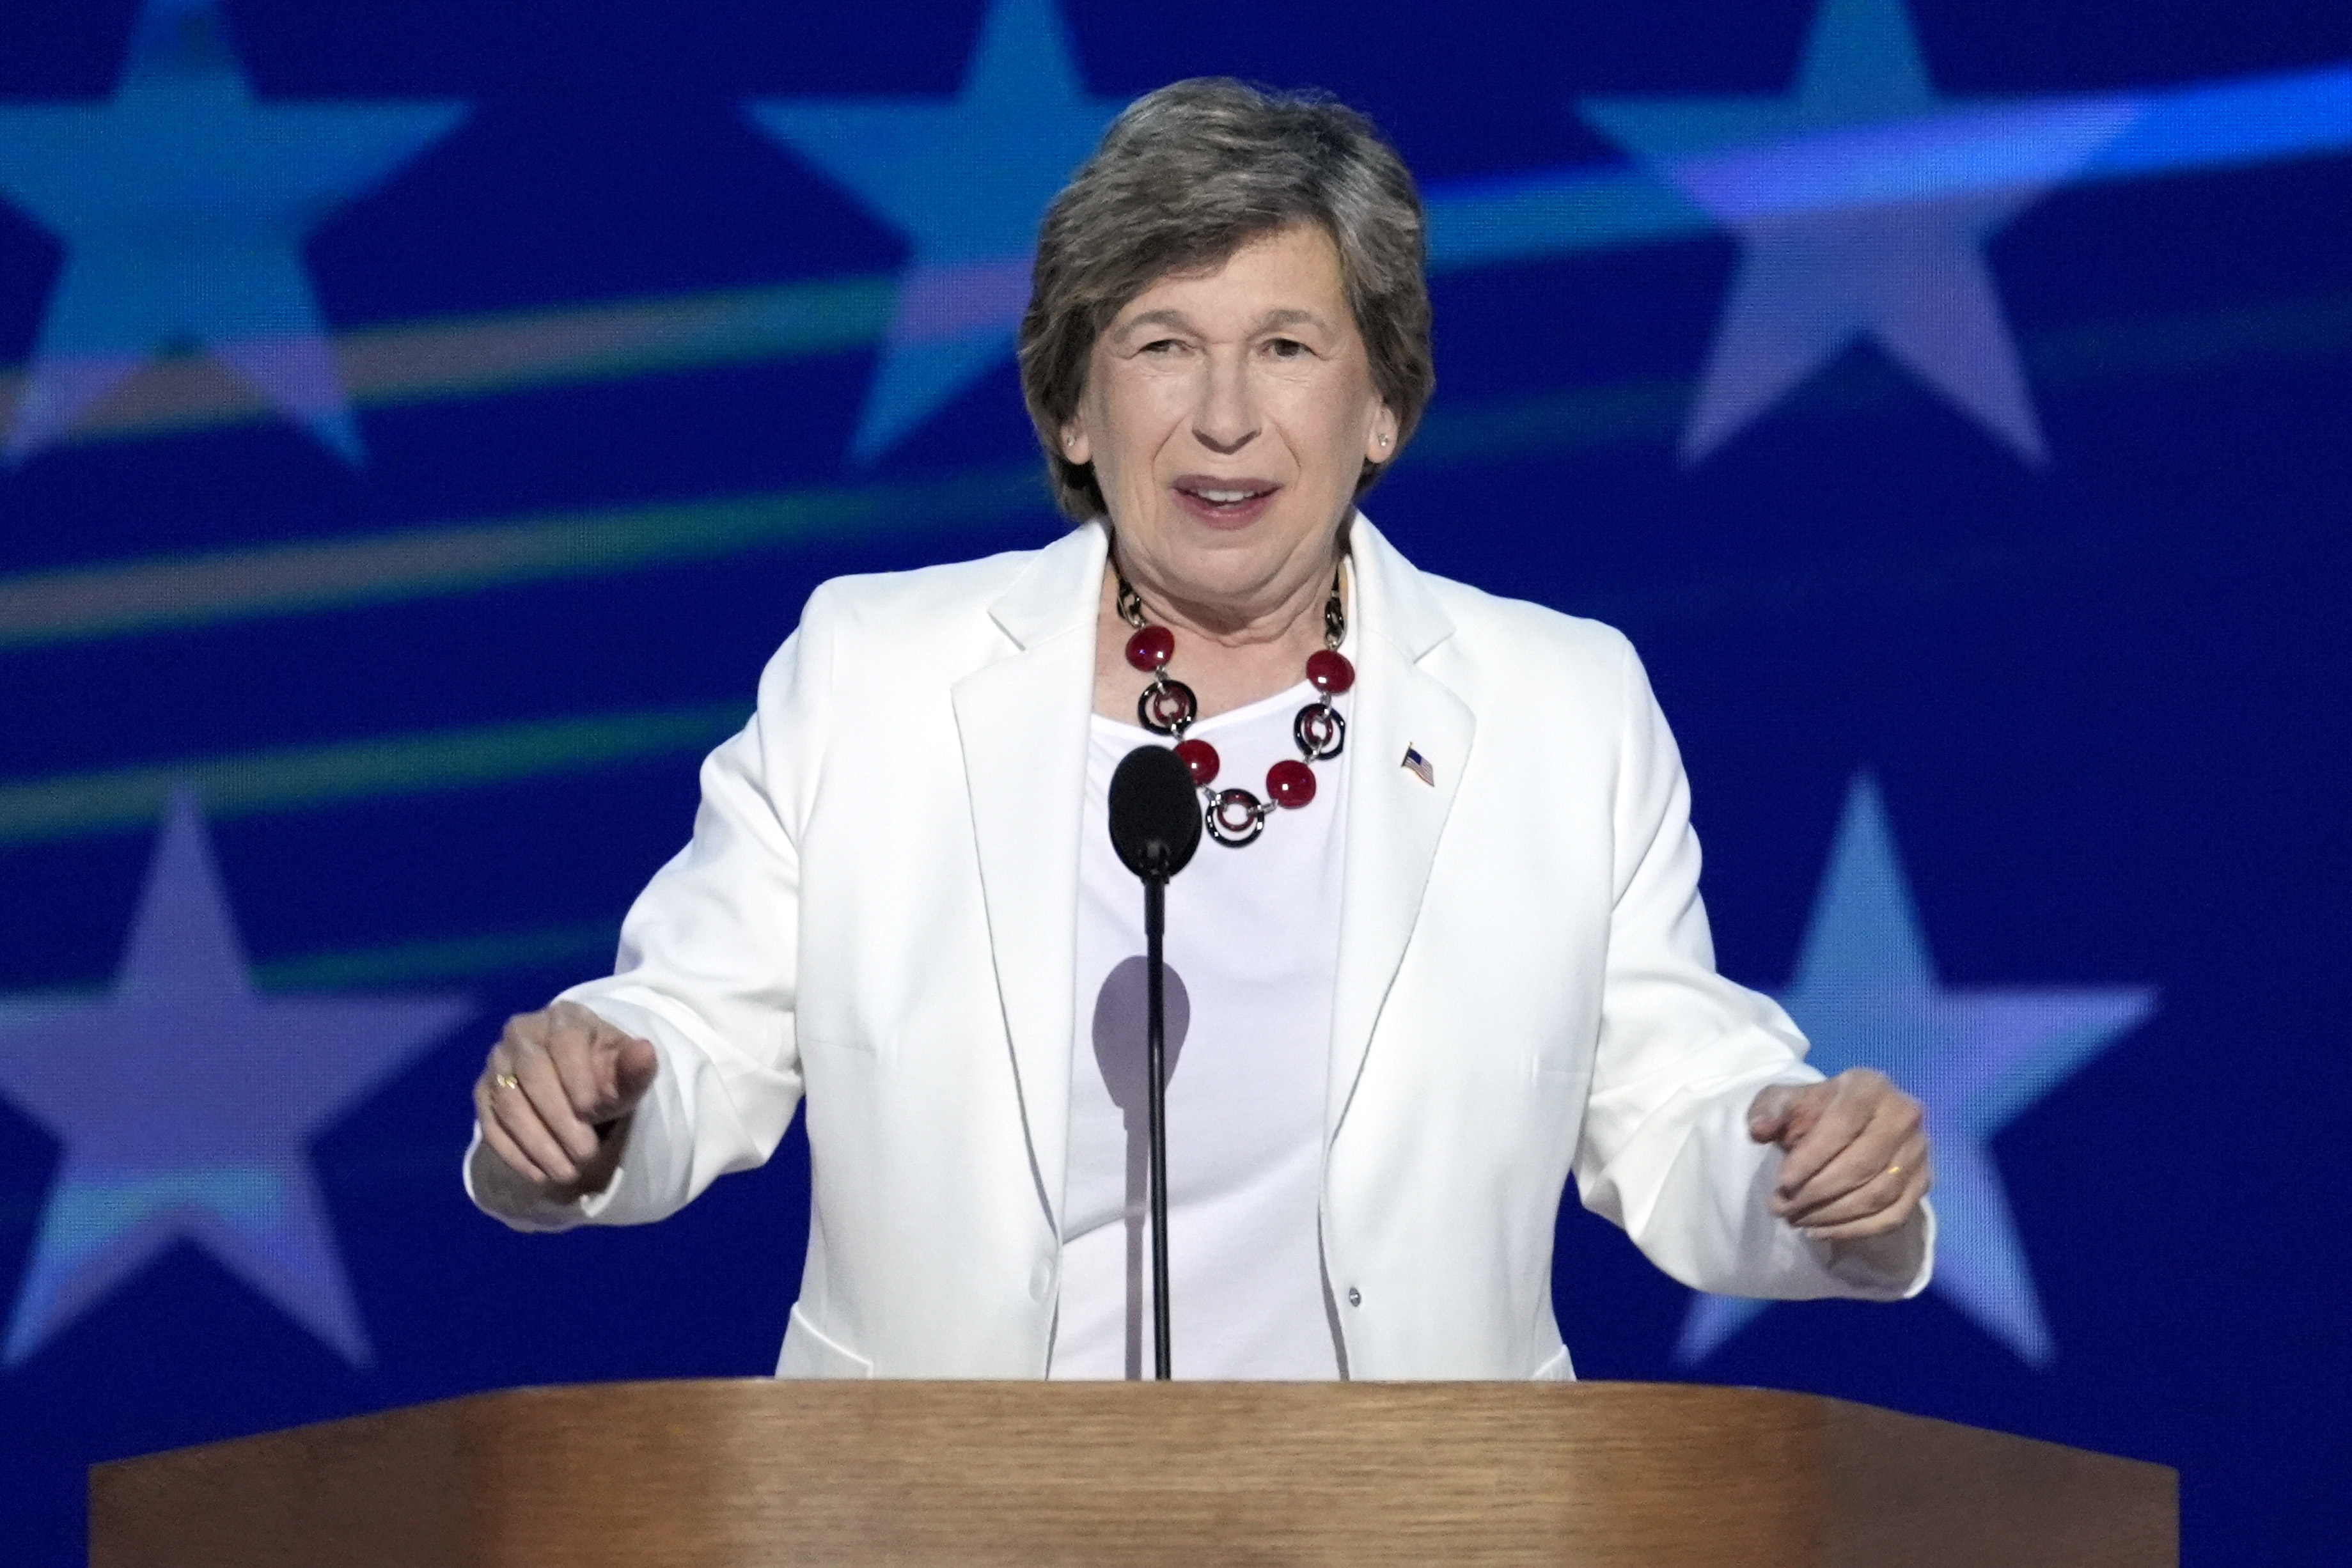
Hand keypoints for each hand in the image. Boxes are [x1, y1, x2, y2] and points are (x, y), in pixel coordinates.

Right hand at [473, 1000, 657, 1197]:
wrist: (576, 1086)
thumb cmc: (605, 1076)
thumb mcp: (626, 1074)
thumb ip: (635, 1067)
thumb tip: (645, 1051)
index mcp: (564, 1018)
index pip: (565, 1040)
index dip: (577, 1076)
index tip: (593, 1111)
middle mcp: (522, 1032)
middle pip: (532, 1072)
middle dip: (560, 1119)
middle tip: (586, 1154)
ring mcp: (497, 1063)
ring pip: (509, 1103)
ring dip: (538, 1143)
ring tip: (567, 1172)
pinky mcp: (483, 1094)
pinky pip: (491, 1124)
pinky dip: (515, 1153)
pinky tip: (539, 1174)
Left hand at [1746, 1068, 1930, 1241]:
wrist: (1845, 1124)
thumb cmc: (1811, 1112)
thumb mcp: (1784, 1102)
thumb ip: (1769, 1111)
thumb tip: (1758, 1130)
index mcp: (1869, 1086)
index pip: (1843, 1125)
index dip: (1810, 1158)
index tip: (1781, 1183)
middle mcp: (1904, 1115)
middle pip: (1861, 1165)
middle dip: (1815, 1192)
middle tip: (1781, 1207)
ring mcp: (1919, 1151)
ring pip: (1877, 1195)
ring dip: (1831, 1215)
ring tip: (1795, 1220)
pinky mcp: (1923, 1182)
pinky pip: (1892, 1217)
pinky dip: (1854, 1230)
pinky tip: (1820, 1232)